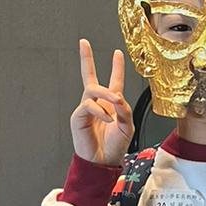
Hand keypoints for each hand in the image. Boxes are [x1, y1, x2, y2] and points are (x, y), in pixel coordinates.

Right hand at [70, 40, 132, 165]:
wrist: (104, 161)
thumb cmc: (115, 146)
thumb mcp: (127, 126)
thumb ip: (125, 110)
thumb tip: (117, 97)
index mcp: (111, 104)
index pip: (114, 81)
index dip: (116, 67)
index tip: (117, 53)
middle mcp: (98, 103)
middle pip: (90, 76)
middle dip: (86, 58)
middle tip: (84, 43)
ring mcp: (87, 109)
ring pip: (93, 89)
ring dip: (106, 93)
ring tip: (115, 101)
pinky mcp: (78, 116)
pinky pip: (88, 105)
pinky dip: (100, 110)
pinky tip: (107, 119)